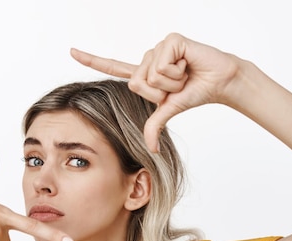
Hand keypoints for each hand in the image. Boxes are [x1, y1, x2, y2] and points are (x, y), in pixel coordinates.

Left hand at [70, 33, 240, 151]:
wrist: (220, 82)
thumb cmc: (196, 92)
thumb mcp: (169, 110)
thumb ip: (154, 124)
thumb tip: (151, 149)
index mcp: (144, 74)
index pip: (113, 67)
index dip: (92, 60)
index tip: (72, 51)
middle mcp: (148, 58)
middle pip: (136, 83)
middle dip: (159, 92)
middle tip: (178, 85)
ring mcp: (158, 48)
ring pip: (150, 75)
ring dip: (171, 83)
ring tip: (185, 74)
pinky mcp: (170, 41)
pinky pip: (162, 65)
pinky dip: (177, 72)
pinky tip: (188, 64)